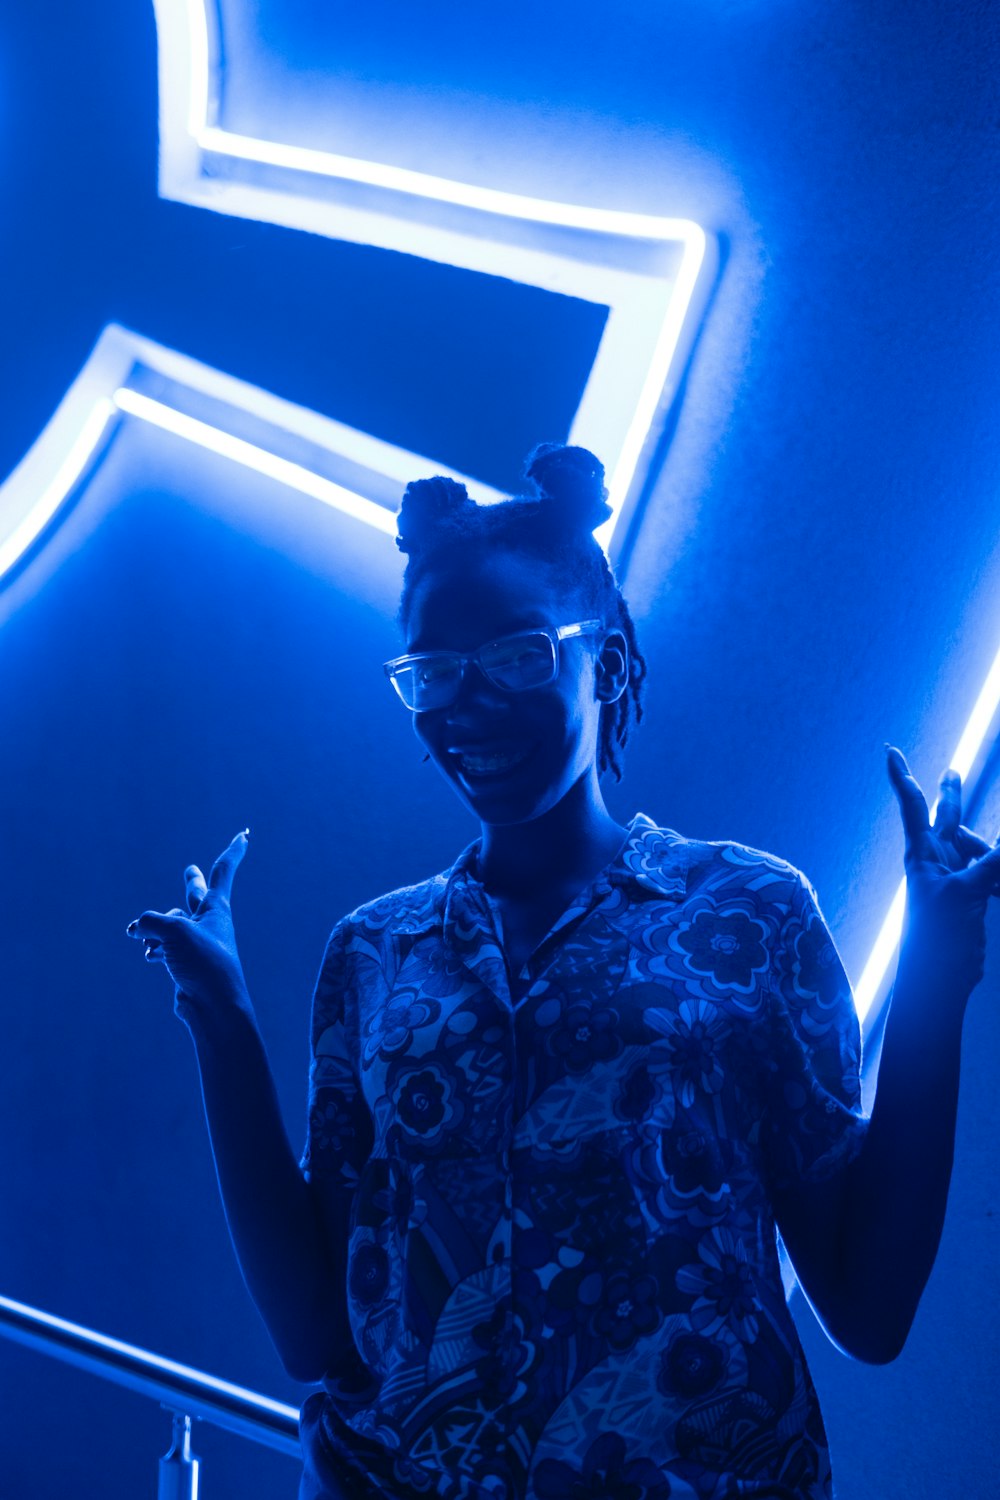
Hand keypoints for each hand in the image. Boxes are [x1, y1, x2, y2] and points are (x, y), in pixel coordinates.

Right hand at [127, 830, 250, 1025]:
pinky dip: (154, 949)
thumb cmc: (204, 964)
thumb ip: (150, 921)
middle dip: (192, 884)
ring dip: (155, 928)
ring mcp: (197, 944)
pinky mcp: (186, 964)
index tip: (246, 834)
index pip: (223, 871)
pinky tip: (150, 955)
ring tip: (141, 935)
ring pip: (171, 926)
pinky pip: (163, 948)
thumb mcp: (173, 931)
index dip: (233, 851)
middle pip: (197, 897)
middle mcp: (209, 923)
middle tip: (191, 871)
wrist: (214, 1007)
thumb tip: (137, 929)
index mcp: (217, 908)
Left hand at [886, 745, 999, 993]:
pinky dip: (997, 871)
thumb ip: (993, 862)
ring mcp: (956, 878)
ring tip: (988, 888)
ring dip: (994, 853)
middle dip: (952, 794)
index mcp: (923, 854)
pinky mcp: (973, 896)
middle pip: (948, 817)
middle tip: (952, 770)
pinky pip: (992, 870)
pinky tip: (997, 894)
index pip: (912, 806)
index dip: (902, 776)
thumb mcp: (965, 894)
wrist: (940, 979)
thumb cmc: (937, 937)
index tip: (888, 750)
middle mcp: (937, 860)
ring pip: (982, 848)